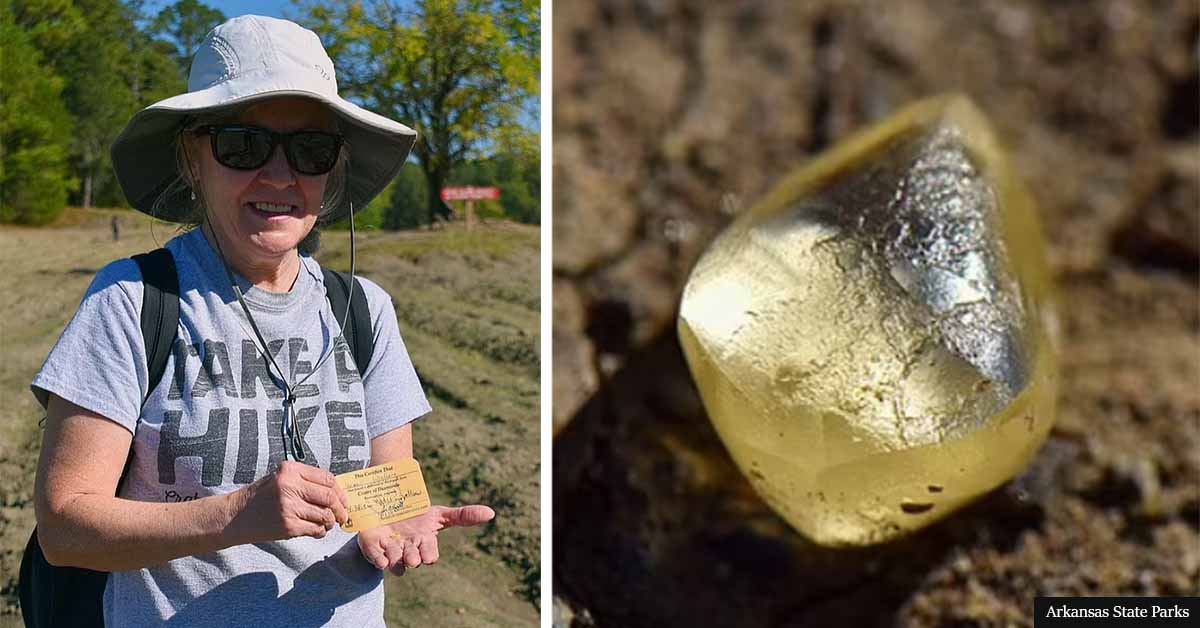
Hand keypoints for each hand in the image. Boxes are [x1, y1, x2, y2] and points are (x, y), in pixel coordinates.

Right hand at [227, 461, 350, 544]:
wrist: (234, 516)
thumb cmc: (260, 497)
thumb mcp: (281, 479)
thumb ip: (305, 481)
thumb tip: (336, 492)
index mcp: (290, 470)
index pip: (327, 478)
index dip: (340, 491)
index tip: (344, 500)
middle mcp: (290, 486)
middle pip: (329, 497)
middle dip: (340, 508)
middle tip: (343, 515)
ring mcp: (289, 507)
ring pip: (325, 515)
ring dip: (331, 522)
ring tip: (328, 523)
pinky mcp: (288, 526)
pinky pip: (315, 529)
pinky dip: (321, 531)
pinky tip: (317, 530)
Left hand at [357, 505, 494, 574]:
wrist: (390, 506)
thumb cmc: (417, 514)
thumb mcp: (440, 513)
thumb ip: (463, 515)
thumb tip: (492, 513)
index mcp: (424, 543)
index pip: (429, 554)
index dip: (429, 555)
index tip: (428, 557)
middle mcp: (408, 550)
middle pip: (412, 560)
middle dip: (413, 559)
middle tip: (412, 557)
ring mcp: (390, 549)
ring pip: (394, 561)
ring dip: (395, 558)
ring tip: (395, 549)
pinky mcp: (373, 546)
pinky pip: (375, 557)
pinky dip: (378, 558)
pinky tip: (381, 558)